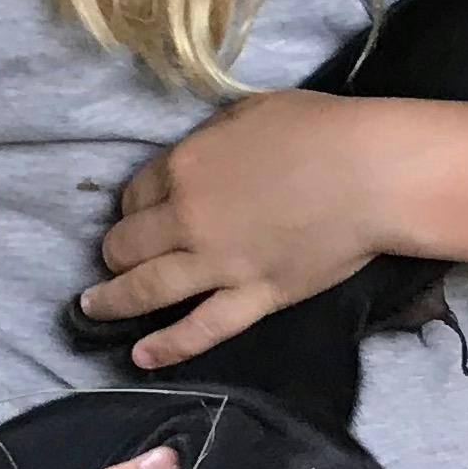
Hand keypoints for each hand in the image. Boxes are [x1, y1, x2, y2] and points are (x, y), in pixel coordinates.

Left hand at [80, 90, 407, 369]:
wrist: (374, 174)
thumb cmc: (321, 130)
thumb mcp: (252, 111)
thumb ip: (213, 137)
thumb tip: (200, 156)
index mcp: (185, 168)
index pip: (136, 192)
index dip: (133, 205)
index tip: (138, 213)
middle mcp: (189, 219)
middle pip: (128, 243)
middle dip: (115, 252)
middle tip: (114, 259)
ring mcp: (220, 265)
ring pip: (147, 289)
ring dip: (112, 300)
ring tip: (93, 308)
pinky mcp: (255, 297)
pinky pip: (202, 329)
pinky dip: (167, 347)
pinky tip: (140, 357)